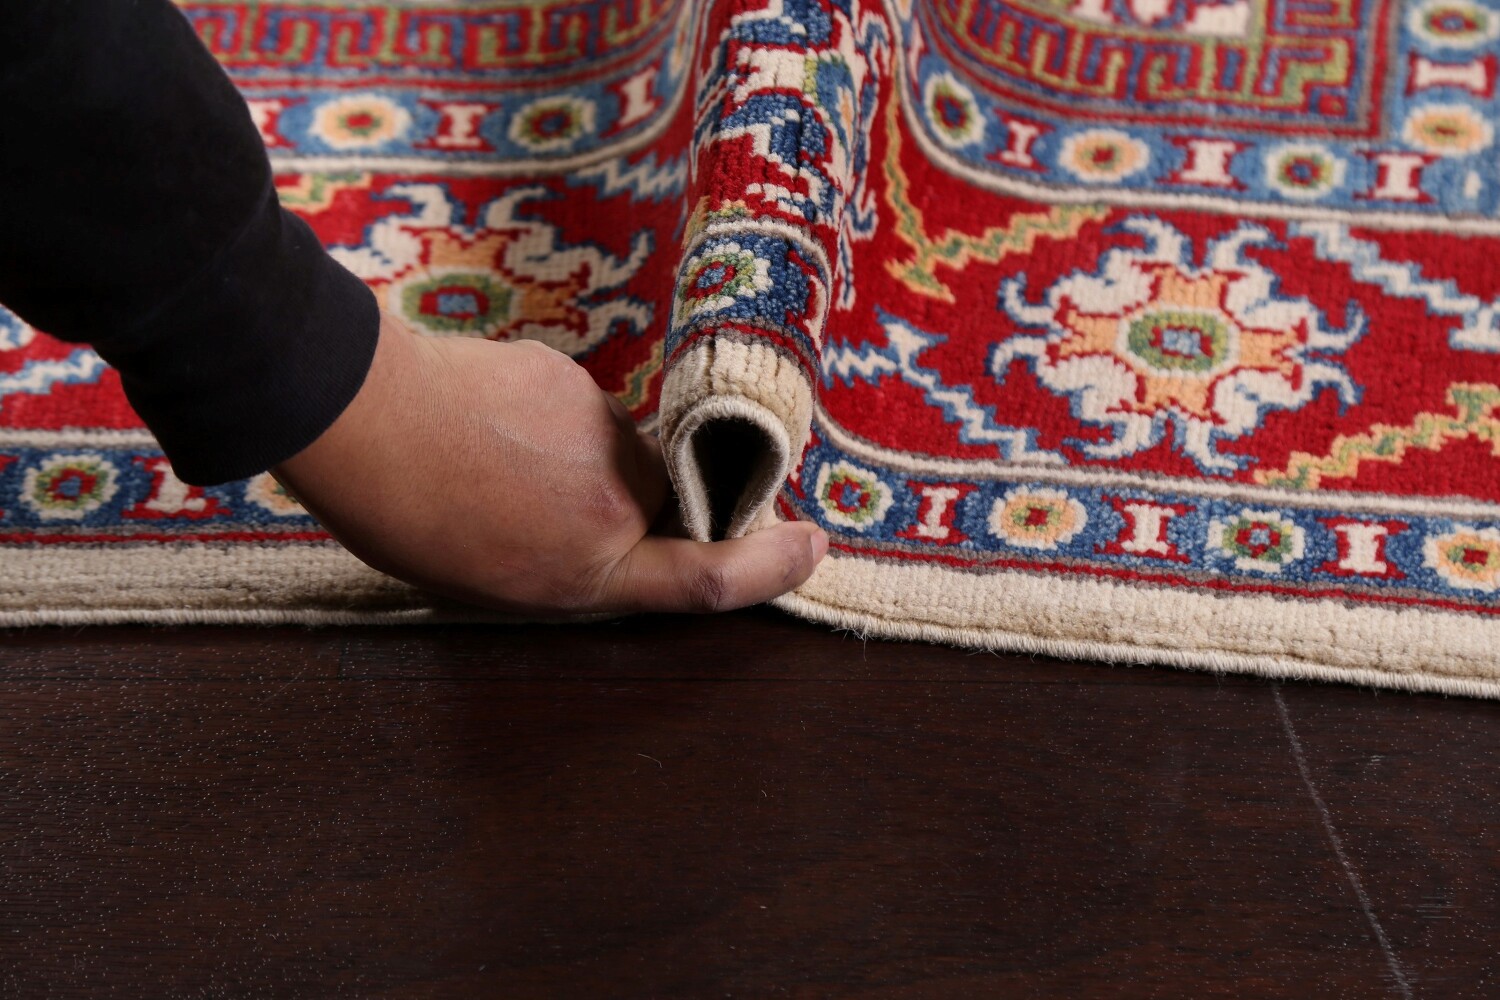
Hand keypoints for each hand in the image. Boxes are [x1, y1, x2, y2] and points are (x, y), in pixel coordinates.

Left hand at [271, 312, 827, 614]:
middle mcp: (610, 503)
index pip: (708, 577)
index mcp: (587, 568)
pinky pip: (589, 416)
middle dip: (635, 513)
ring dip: (588, 469)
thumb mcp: (489, 584)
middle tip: (546, 511)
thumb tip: (617, 537)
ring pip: (626, 458)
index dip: (772, 568)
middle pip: (667, 508)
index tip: (813, 545)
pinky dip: (557, 429)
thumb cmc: (403, 514)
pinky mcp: (577, 383)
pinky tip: (496, 430)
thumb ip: (574, 569)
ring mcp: (598, 435)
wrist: (358, 412)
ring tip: (503, 468)